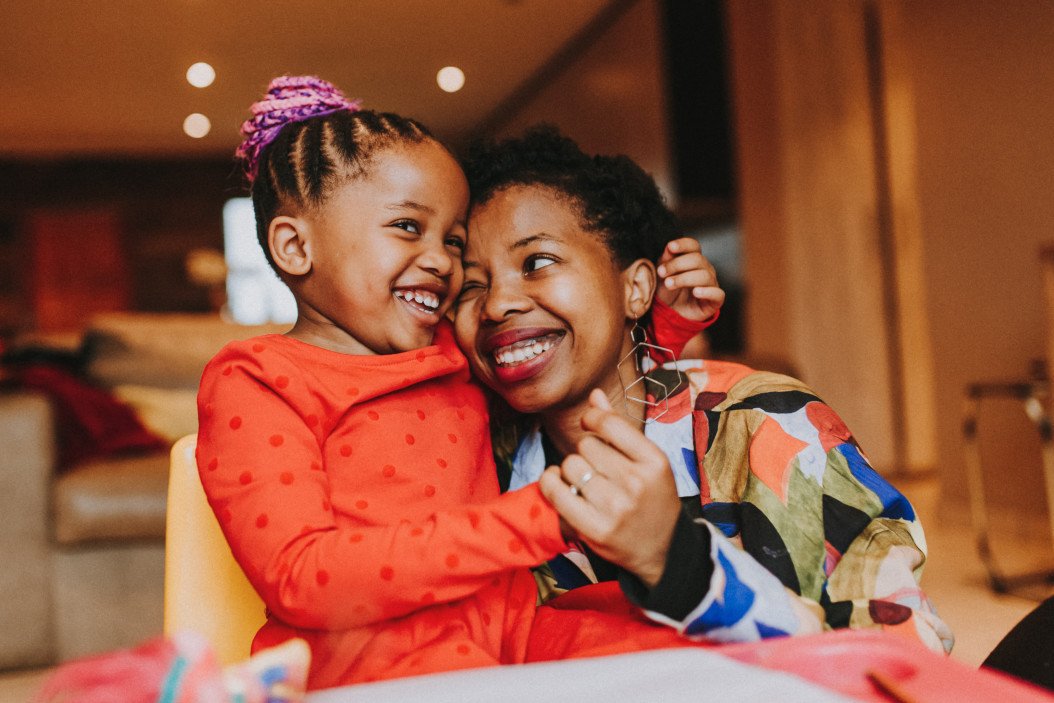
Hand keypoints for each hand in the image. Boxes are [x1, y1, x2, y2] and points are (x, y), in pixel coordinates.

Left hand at [537, 390, 680, 587]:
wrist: (663, 549)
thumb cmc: (653, 498)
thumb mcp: (648, 461)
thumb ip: (620, 428)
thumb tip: (594, 396)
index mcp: (655, 461)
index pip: (610, 424)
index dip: (592, 418)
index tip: (589, 424)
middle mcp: (637, 483)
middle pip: (586, 445)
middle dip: (586, 452)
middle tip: (596, 467)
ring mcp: (616, 508)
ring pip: (570, 466)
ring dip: (570, 470)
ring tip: (583, 481)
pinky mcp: (595, 530)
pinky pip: (557, 492)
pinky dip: (551, 484)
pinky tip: (559, 484)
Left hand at [655, 237, 724, 321]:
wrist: (672, 312)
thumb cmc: (670, 291)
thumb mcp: (663, 275)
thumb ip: (666, 260)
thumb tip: (669, 247)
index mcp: (693, 259)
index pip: (693, 246)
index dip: (683, 245)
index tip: (671, 247)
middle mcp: (705, 269)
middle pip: (697, 259)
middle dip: (677, 265)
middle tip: (662, 273)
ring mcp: (712, 284)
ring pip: (705, 276)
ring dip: (684, 279)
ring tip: (669, 284)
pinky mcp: (715, 300)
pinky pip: (717, 293)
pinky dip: (707, 292)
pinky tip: (695, 292)